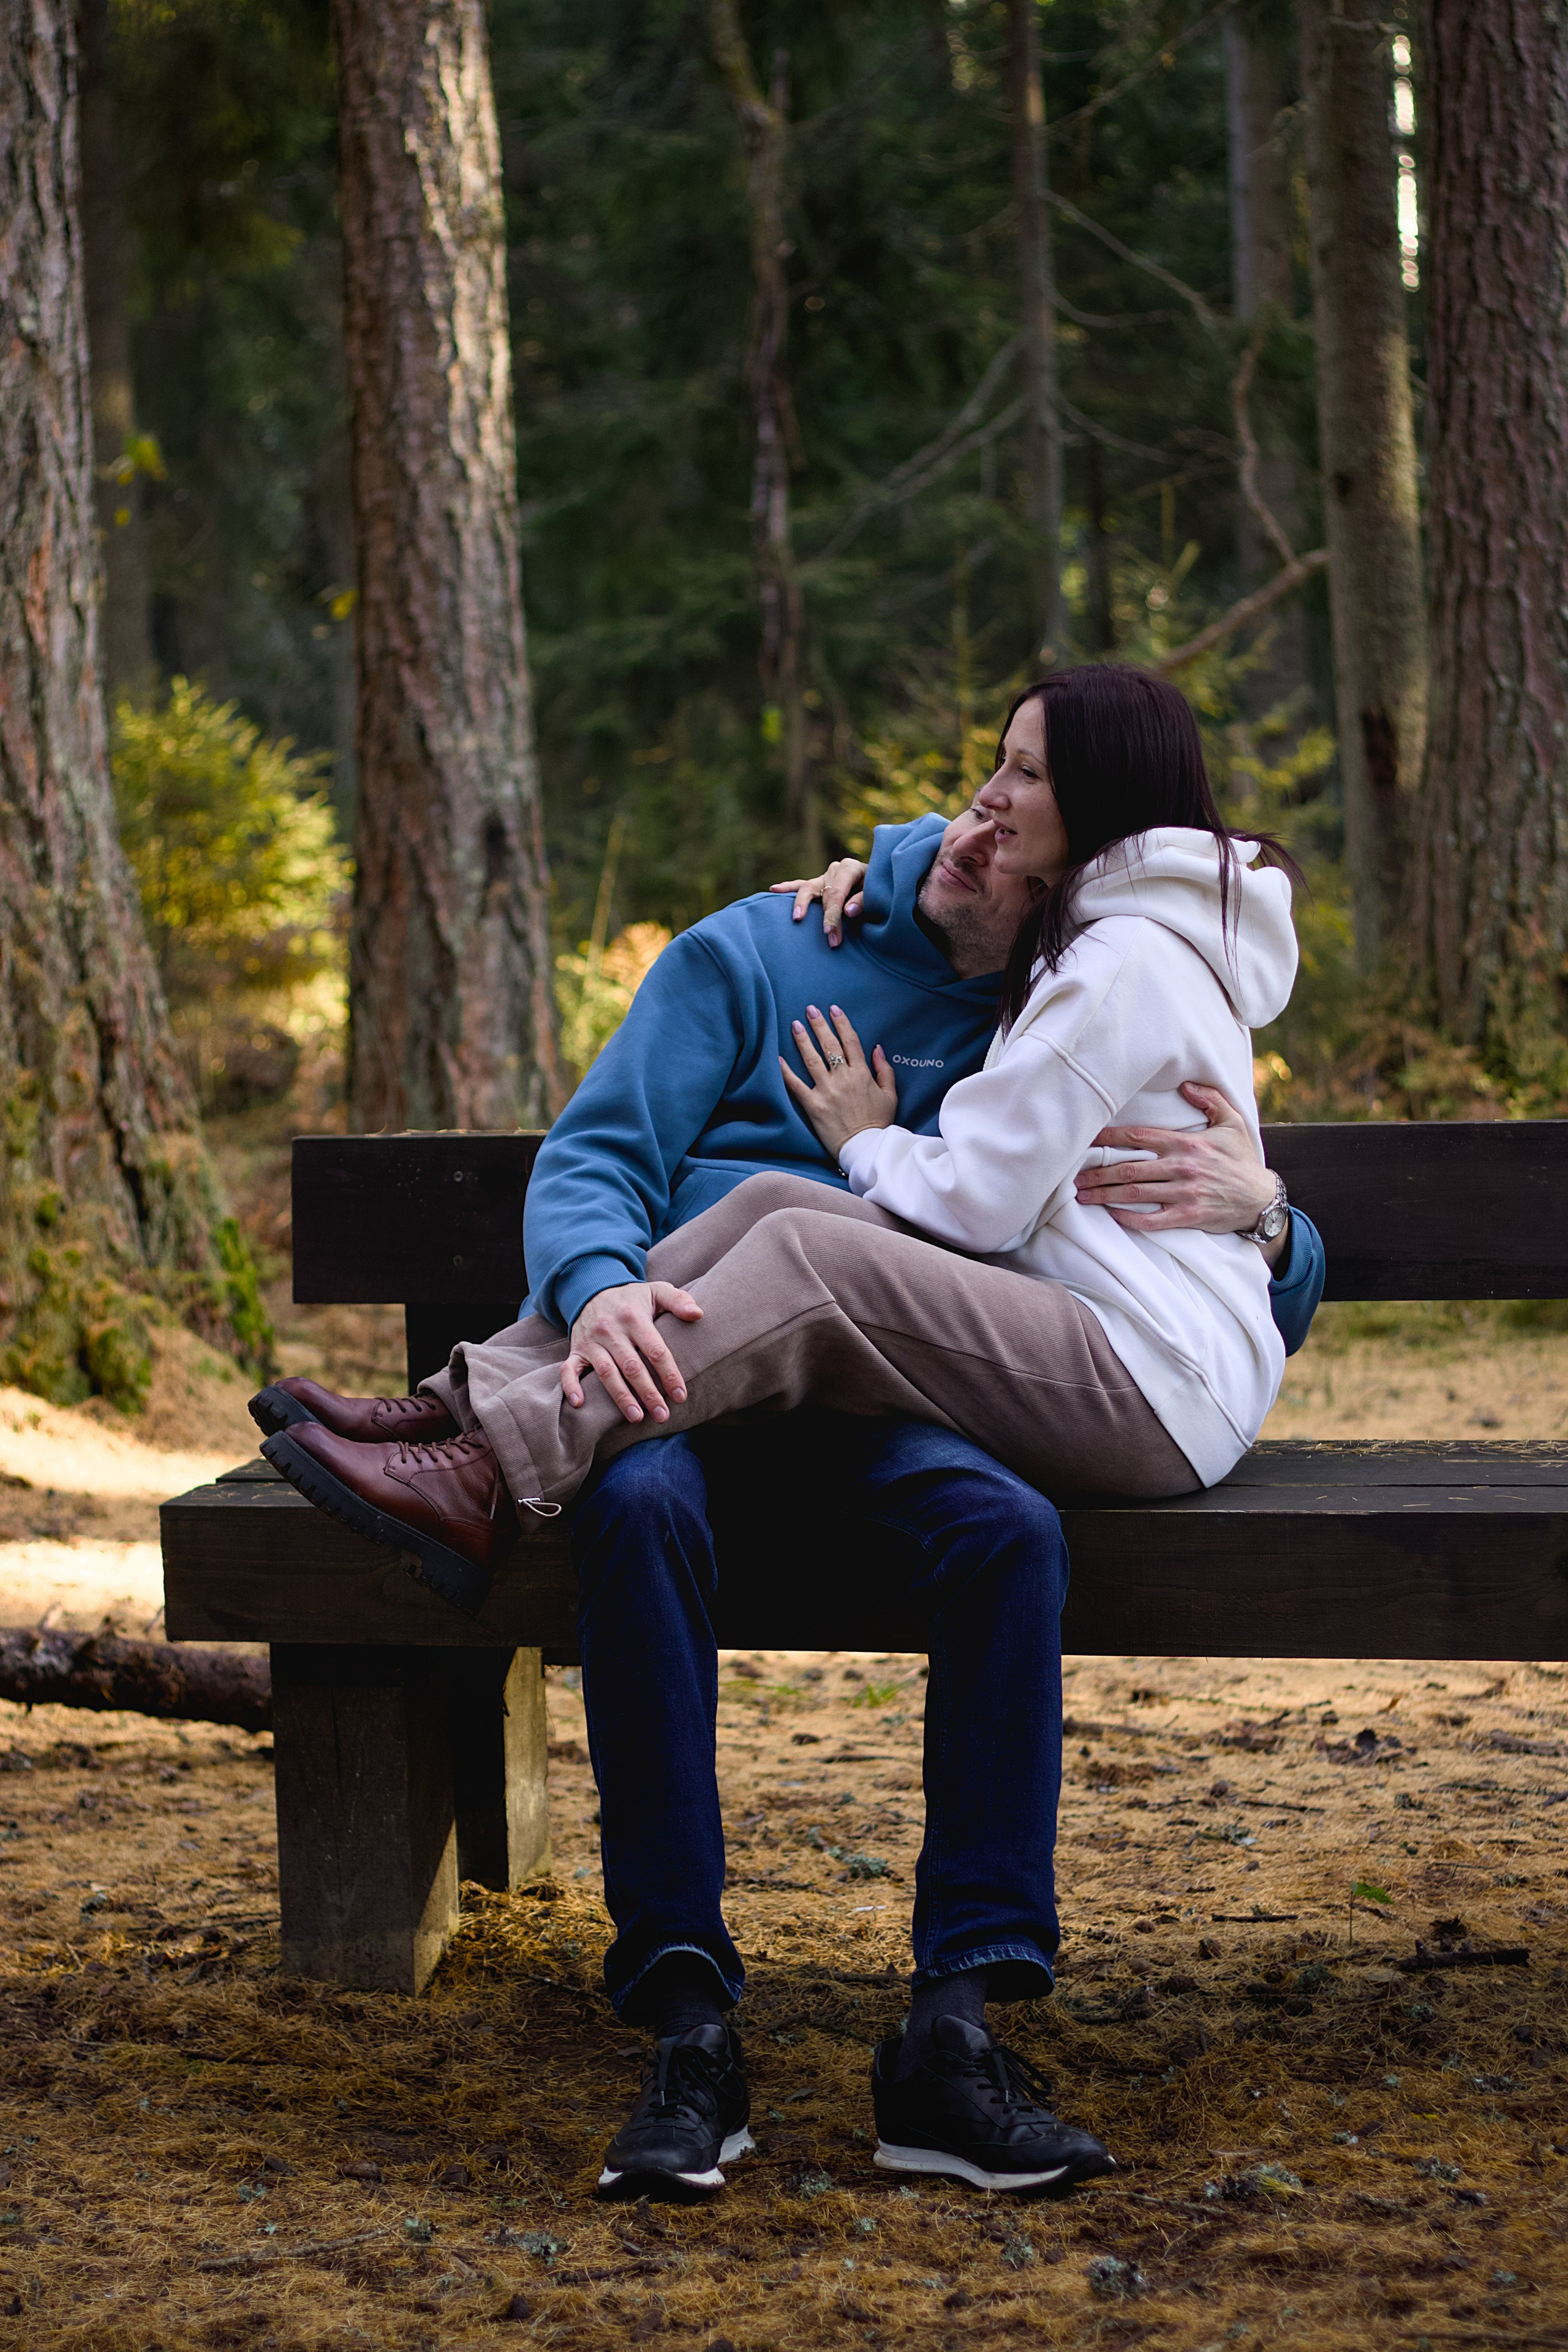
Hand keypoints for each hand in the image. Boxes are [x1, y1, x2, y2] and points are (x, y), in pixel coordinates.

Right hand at [562, 1280, 702, 1424]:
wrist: (591, 1289)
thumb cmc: (631, 1298)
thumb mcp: (656, 1291)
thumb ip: (678, 1300)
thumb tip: (698, 1314)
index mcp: (634, 1316)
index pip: (655, 1350)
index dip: (669, 1374)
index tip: (680, 1396)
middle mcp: (611, 1330)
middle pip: (632, 1366)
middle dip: (648, 1393)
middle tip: (663, 1415)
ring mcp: (591, 1341)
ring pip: (606, 1373)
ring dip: (621, 1397)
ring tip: (637, 1418)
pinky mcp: (576, 1350)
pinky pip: (569, 1370)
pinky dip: (571, 1386)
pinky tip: (580, 1404)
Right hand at [769, 857, 869, 946]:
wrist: (881, 882)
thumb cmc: (879, 891)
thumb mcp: (877, 894)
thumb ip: (863, 901)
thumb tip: (848, 911)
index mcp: (850, 869)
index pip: (837, 895)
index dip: (833, 916)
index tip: (832, 936)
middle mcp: (835, 869)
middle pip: (824, 895)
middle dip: (825, 919)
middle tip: (828, 939)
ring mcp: (826, 875)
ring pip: (807, 888)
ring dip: (801, 903)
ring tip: (796, 917)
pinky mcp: (819, 882)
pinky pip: (802, 885)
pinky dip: (788, 888)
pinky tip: (774, 889)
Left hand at [779, 1002, 897, 1160]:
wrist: (866, 1148)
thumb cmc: (879, 1123)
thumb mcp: (890, 1095)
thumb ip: (885, 1070)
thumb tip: (877, 1048)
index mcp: (862, 1074)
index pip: (851, 1041)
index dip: (842, 1023)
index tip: (833, 1009)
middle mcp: (844, 1079)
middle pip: (830, 1045)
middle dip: (819, 1025)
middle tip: (810, 1009)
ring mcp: (827, 1092)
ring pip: (812, 1060)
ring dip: (802, 1040)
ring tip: (795, 1025)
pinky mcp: (813, 1106)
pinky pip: (796, 1085)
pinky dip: (786, 1071)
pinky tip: (778, 1058)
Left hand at [1074, 1081, 1287, 1263]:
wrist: (1262, 1198)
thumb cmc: (1243, 1160)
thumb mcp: (1232, 1123)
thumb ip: (1210, 1099)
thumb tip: (1186, 1085)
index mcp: (1185, 1143)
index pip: (1138, 1137)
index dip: (1109, 1138)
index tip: (1087, 1140)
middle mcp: (1181, 1167)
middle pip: (1129, 1169)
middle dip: (1098, 1173)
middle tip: (1074, 1177)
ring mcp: (1183, 1194)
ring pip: (1135, 1194)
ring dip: (1106, 1195)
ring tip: (1083, 1196)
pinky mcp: (1188, 1216)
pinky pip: (1153, 1220)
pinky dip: (1130, 1219)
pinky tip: (1113, 1215)